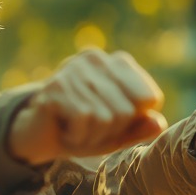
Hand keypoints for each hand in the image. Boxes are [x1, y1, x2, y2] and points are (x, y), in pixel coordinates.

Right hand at [8, 49, 168, 165]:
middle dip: (109, 131)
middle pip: (128, 111)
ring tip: (74, 128)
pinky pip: (84, 120)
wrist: (36, 136)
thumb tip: (159, 123)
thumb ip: (140, 129)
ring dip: (91, 136)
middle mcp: (96, 58)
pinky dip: (76, 135)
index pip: (149, 98)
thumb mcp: (117, 133)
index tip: (109, 121)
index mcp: (117, 62)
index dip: (132, 121)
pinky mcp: (56, 86)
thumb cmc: (82, 131)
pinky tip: (64, 129)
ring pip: (107, 118)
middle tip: (87, 127)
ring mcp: (74, 70)